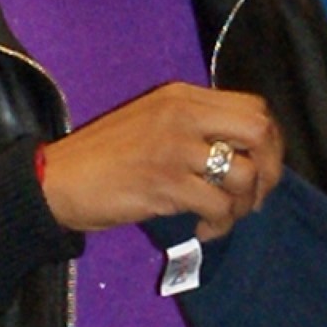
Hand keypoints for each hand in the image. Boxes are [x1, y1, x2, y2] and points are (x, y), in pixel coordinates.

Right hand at [37, 84, 281, 241]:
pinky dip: (220, 226)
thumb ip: (196, 126)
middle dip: (270, 169)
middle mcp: (182, 114)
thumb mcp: (153, 123)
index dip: (269, 141)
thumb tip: (246, 154)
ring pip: (243, 174)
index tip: (261, 168)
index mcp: (181, 96)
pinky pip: (218, 207)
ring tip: (223, 217)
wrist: (56, 180)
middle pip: (259, 131)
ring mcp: (173, 147)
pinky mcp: (164, 183)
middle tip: (254, 196)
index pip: (254, 107)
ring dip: (243, 204)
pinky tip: (204, 230)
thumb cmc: (105, 157)